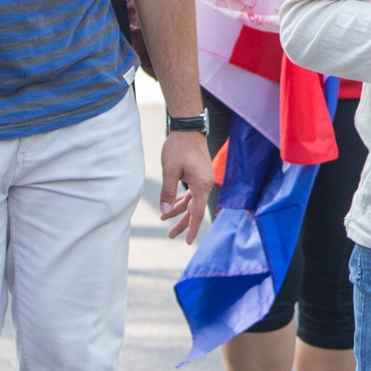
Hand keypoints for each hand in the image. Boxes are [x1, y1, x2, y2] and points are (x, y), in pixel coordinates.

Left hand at [159, 129, 213, 243]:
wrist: (188, 129)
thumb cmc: (178, 147)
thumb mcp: (169, 171)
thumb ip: (168, 192)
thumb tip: (165, 211)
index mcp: (201, 184)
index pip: (197, 212)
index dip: (191, 228)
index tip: (187, 241)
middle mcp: (206, 184)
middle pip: (195, 209)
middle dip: (182, 223)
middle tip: (170, 235)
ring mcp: (204, 179)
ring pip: (193, 201)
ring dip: (180, 211)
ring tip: (165, 221)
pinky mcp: (200, 175)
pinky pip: (193, 193)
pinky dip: (183, 200)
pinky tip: (173, 205)